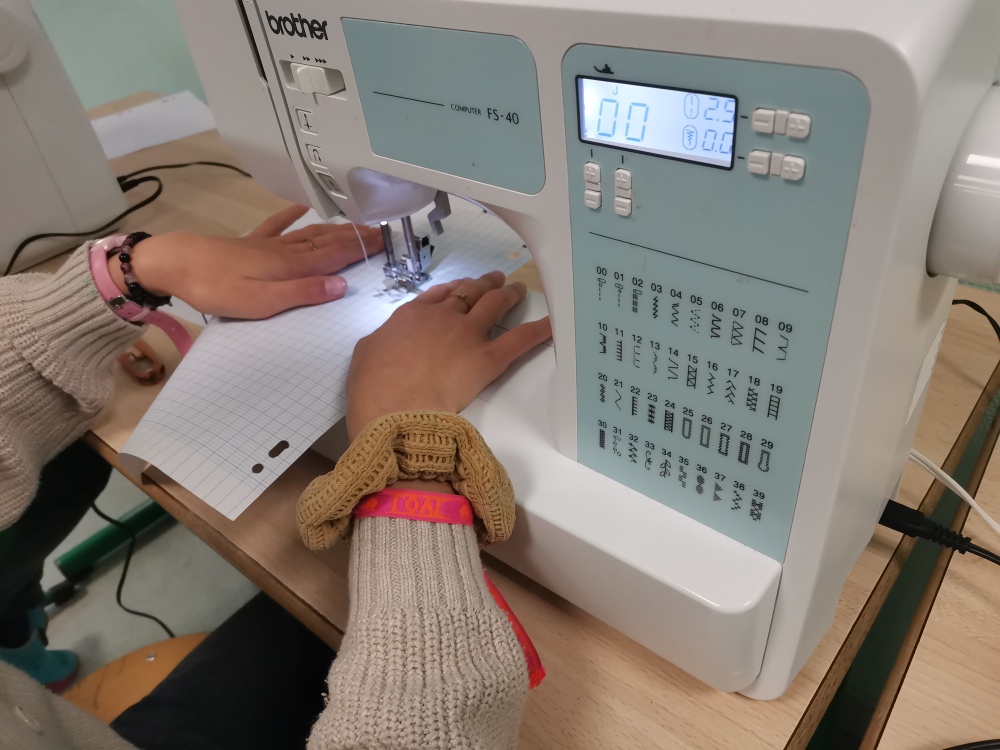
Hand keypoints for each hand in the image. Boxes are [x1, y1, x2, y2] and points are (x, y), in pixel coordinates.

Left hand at [109, 205, 382, 318]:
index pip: (336, 257)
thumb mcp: (263, 301)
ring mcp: (267, 244)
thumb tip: (342, 285)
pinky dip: (291, 215)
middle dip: (356, 238)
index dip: (361, 250)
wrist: (175, 263)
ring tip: (356, 226)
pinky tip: (301, 207)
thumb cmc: (218, 288)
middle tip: (382, 233)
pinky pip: (276, 226)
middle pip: (328, 243)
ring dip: (335, 231)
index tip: (387, 243)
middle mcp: (285, 251)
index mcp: (292, 266)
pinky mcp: (249, 243)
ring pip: (310, 235)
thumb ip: (303, 292)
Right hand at [346, 271, 551, 440]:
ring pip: (493, 304)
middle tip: (495, 280)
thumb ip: (381, 341)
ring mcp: (467, 334)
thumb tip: (385, 344)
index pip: (437, 295)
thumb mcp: (365, 354)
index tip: (460, 287)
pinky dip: (538, 330)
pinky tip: (552, 324)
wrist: (395, 406)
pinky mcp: (487, 358)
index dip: (452, 290)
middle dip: (483, 284)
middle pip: (468, 293)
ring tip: (518, 289)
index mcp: (411, 316)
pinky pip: (518, 339)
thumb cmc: (373, 386)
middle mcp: (443, 317)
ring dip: (508, 294)